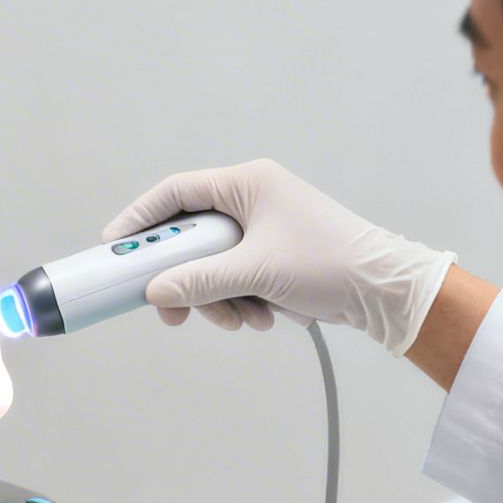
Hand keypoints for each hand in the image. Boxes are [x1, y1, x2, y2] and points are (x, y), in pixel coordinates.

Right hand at [103, 158, 454, 354]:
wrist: (386, 291)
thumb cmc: (328, 264)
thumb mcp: (254, 274)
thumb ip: (198, 281)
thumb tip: (154, 293)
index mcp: (248, 183)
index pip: (176, 193)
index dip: (141, 219)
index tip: (115, 248)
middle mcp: (254, 199)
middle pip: (193, 237)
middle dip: (185, 279)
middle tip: (168, 311)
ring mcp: (266, 228)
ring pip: (214, 265)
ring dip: (219, 298)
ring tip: (242, 319)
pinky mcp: (277, 256)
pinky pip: (238, 278)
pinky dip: (242, 301)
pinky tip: (266, 317)